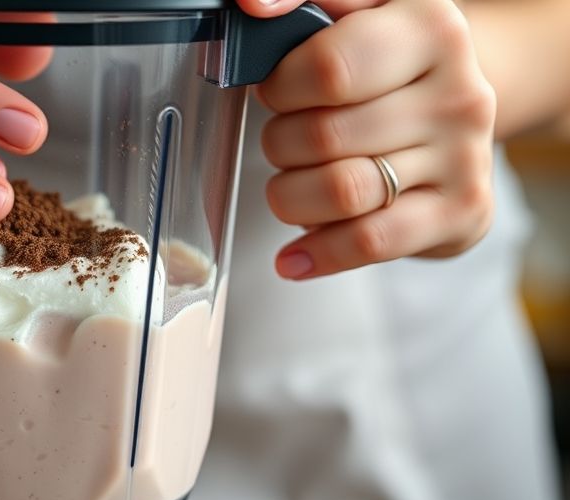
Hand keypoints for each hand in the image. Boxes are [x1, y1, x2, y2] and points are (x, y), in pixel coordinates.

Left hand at [237, 0, 496, 279]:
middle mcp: (458, 93)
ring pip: (342, 192)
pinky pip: (369, 242)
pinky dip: (318, 253)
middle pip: (324, 137)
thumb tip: (252, 4)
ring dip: (291, 196)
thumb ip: (302, 0)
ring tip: (294, 185)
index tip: (278, 90)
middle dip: (280, 145)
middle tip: (287, 139)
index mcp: (430, 29)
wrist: (457, 107)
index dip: (281, 88)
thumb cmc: (386, 64)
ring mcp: (464, 157)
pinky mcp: (460, 212)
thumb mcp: (356, 14)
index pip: (327, 70)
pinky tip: (294, 256)